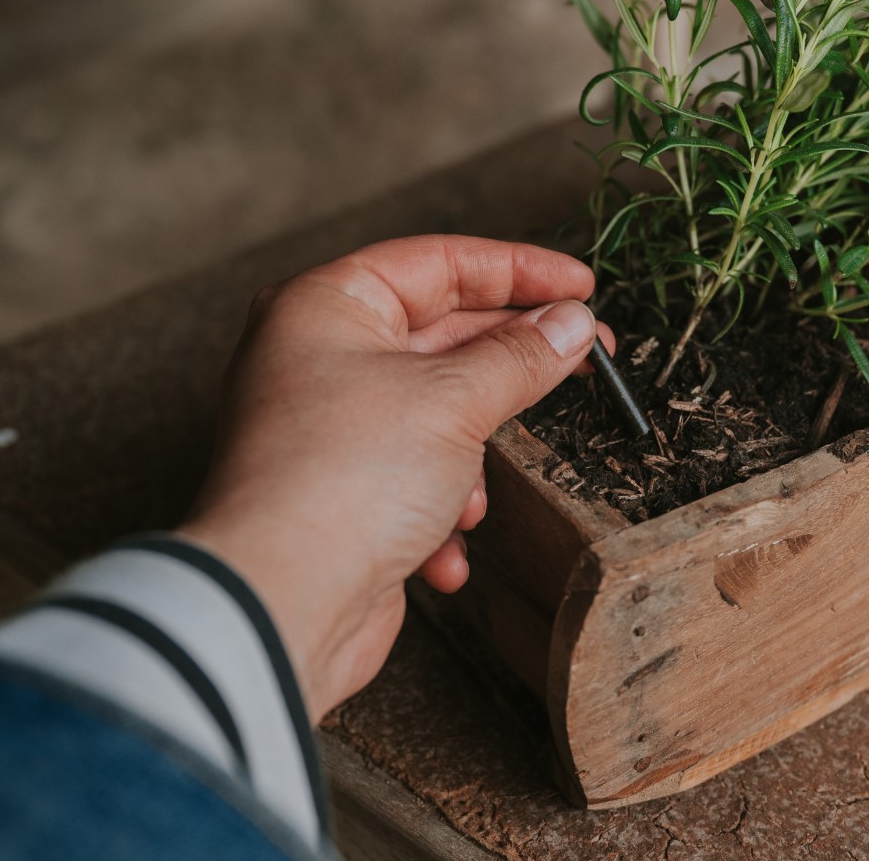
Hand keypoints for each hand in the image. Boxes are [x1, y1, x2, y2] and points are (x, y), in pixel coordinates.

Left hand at [178, 235, 610, 719]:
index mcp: (326, 307)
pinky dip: (440, 512)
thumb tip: (573, 324)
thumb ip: (522, 356)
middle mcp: (319, 359)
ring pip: (436, 415)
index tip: (582, 288)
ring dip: (469, 459)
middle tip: (589, 359)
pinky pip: (414, 482)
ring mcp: (330, 429)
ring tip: (473, 496)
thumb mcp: (453, 401)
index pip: (438, 263)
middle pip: (442, 336)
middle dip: (511, 363)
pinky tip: (443, 550)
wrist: (279, 606)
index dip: (518, 270)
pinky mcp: (342, 495)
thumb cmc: (343, 481)